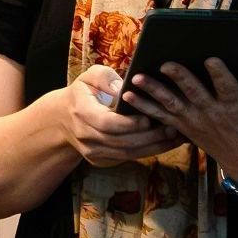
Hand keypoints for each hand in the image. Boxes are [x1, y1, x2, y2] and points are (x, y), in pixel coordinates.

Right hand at [61, 64, 180, 167]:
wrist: (62, 119)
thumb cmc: (82, 93)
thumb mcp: (89, 77)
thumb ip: (105, 78)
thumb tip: (122, 89)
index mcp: (81, 113)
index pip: (107, 123)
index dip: (129, 124)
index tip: (149, 118)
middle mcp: (84, 136)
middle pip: (120, 142)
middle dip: (149, 137)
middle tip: (172, 128)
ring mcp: (91, 151)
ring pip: (126, 154)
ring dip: (153, 147)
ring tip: (175, 137)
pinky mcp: (99, 160)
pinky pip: (127, 158)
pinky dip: (148, 152)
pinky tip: (165, 143)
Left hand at [125, 57, 237, 178]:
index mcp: (236, 106)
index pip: (227, 87)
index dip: (219, 74)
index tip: (211, 59)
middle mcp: (212, 113)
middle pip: (193, 93)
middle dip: (179, 78)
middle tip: (165, 63)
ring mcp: (194, 121)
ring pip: (171, 104)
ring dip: (152, 92)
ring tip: (135, 79)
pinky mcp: (183, 128)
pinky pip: (159, 117)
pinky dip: (143, 107)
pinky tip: (126, 96)